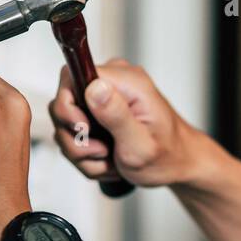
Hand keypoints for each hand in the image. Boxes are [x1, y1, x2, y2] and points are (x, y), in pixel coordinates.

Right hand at [48, 59, 202, 187]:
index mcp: (127, 82)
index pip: (71, 76)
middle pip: (63, 104)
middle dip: (77, 139)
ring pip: (66, 125)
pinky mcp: (99, 112)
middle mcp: (113, 83)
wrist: (178, 164)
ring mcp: (104, 98)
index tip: (85, 132)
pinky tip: (108, 159)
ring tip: (110, 160)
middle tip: (103, 153)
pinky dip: (87, 154)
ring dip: (83, 152)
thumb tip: (94, 87)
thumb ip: (117, 115)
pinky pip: (75, 134)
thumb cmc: (168, 156)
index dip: (69, 109)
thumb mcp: (140, 144)